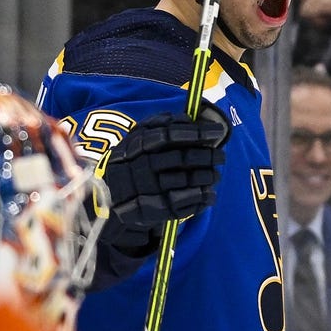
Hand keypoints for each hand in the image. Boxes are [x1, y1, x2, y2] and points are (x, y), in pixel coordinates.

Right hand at [94, 108, 229, 253]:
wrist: (109, 195)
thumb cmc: (133, 159)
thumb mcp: (140, 136)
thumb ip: (164, 123)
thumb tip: (192, 118)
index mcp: (136, 145)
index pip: (170, 135)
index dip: (196, 133)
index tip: (217, 132)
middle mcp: (140, 167)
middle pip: (181, 159)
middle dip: (207, 157)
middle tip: (221, 156)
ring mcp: (145, 191)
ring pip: (184, 181)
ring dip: (207, 177)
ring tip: (216, 174)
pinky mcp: (151, 212)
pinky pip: (181, 206)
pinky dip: (200, 199)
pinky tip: (210, 194)